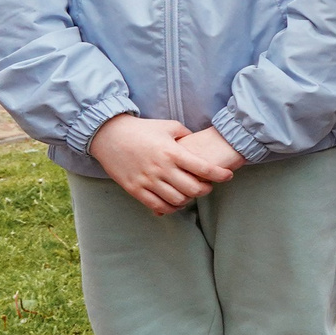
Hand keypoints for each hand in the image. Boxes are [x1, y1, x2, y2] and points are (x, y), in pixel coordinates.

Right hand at [89, 115, 233, 214]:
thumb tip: (199, 144)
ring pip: (177, 200)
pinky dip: (171, 208)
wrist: (108, 135)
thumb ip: (186, 135)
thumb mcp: (168, 126)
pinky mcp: (134, 189)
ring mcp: (147, 180)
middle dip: (206, 190)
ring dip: (189, 200)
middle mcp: (161, 168)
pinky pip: (157, 206)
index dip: (220, 175)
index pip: (204, 168)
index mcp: (172, 152)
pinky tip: (176, 202)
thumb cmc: (141, 129)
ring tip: (191, 194)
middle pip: (193, 189)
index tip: (228, 176)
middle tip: (208, 186)